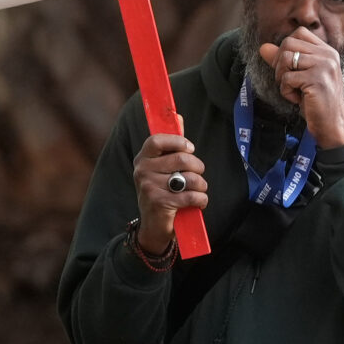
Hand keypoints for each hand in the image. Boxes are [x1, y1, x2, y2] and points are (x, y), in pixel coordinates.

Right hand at [132, 129, 207, 252]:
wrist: (153, 226)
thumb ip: (171, 144)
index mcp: (142, 159)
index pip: (157, 140)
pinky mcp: (159, 203)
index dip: (178, 141)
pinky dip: (201, 199)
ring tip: (199, 189)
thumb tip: (178, 117)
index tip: (190, 148)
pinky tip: (199, 202)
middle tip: (199, 173)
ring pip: (189, 179)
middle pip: (181, 159)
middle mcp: (142, 171)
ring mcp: (149, 188)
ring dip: (201, 185)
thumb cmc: (162, 191)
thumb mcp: (161, 167)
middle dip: (198, 166)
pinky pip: (191, 196)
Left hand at [259, 29, 343, 146]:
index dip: (286, 48)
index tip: (288, 67)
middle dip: (279, 63)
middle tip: (287, 81)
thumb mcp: (300, 77)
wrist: (331, 125)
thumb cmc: (316, 101)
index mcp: (327, 51)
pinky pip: (287, 78)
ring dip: (282, 78)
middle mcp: (328, 55)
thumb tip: (263, 47)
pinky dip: (286, 91)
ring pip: (286, 59)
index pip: (300, 33)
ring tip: (292, 90)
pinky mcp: (317, 80)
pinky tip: (297, 99)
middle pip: (289, 43)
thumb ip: (284, 60)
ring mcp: (324, 66)